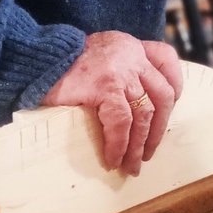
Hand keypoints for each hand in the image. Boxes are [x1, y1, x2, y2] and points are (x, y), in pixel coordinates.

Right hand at [42, 32, 183, 175]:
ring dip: (139, 145)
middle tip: (148, 152)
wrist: (36, 60)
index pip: (165, 57)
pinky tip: (112, 159)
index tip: (172, 106)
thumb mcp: (99, 55)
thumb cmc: (62, 64)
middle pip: (161, 94)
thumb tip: (133, 105)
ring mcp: (120, 71)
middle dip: (158, 128)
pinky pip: (121, 124)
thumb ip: (118, 68)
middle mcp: (130, 55)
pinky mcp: (105, 87)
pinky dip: (119, 145)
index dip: (175, 83)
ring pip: (144, 114)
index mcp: (130, 45)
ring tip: (131, 166)